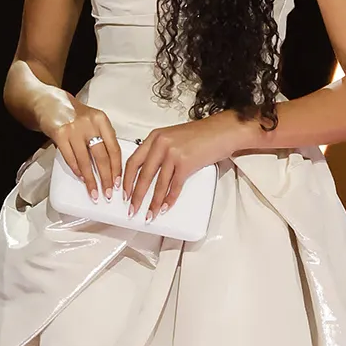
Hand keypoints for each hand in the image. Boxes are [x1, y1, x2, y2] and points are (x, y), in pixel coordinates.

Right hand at [39, 90, 121, 201]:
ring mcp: (73, 129)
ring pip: (86, 161)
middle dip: (106, 178)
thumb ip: (102, 138)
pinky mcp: (59, 134)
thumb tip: (111, 166)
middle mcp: (89, 124)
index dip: (116, 168)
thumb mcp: (92, 121)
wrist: (50, 103)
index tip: (117, 182)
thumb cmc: (73, 115)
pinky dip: (76, 170)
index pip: (114, 148)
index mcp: (101, 120)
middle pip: (102, 156)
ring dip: (90, 180)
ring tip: (94, 192)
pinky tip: (81, 178)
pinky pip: (70, 157)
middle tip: (107, 192)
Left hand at [123, 114, 240, 220]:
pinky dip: (169, 199)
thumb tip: (148, 172)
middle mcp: (160, 144)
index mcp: (154, 137)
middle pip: (143, 175)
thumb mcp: (173, 137)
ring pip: (158, 183)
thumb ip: (159, 151)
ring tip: (149, 214)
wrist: (223, 131)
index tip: (123, 192)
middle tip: (132, 208)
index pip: (133, 161)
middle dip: (136, 195)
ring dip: (153, 202)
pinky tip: (165, 207)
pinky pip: (174, 185)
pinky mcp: (186, 163)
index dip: (126, 179)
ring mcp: (173, 153)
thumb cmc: (201, 135)